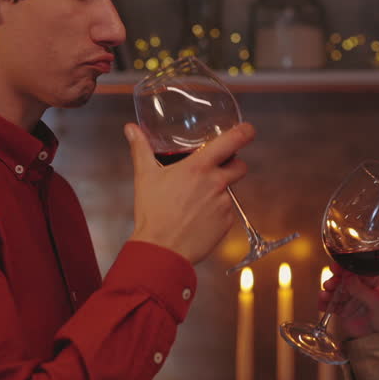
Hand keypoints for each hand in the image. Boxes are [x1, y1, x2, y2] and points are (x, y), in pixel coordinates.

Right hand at [125, 122, 253, 263]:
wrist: (162, 250)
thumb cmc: (153, 213)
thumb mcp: (145, 176)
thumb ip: (141, 149)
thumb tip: (131, 129)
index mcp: (199, 167)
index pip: (232, 141)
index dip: (245, 132)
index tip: (247, 129)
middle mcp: (216, 183)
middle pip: (240, 165)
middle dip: (233, 165)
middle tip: (216, 170)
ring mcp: (224, 204)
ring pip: (230, 190)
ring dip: (219, 191)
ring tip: (196, 201)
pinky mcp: (226, 223)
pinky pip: (227, 212)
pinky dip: (217, 212)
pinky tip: (198, 217)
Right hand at [317, 270, 378, 338]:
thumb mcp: (378, 302)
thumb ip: (362, 289)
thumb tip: (348, 276)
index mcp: (373, 279)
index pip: (357, 268)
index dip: (345, 267)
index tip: (336, 268)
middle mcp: (360, 285)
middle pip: (343, 277)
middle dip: (334, 279)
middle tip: (330, 284)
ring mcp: (351, 296)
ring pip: (335, 289)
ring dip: (328, 291)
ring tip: (325, 295)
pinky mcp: (343, 307)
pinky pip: (331, 303)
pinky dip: (325, 303)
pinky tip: (323, 305)